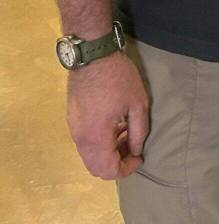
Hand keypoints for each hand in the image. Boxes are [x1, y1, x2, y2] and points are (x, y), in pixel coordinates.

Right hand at [67, 51, 149, 179]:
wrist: (93, 55)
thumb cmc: (118, 77)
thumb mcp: (137, 103)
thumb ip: (138, 131)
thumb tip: (136, 150)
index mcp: (96, 137)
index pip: (108, 170)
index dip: (126, 169)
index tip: (140, 157)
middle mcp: (80, 138)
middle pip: (96, 167)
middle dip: (117, 163)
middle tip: (133, 148)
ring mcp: (73, 128)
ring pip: (89, 156)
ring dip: (108, 153)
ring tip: (126, 134)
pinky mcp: (72, 118)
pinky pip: (85, 142)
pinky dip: (100, 142)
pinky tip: (114, 125)